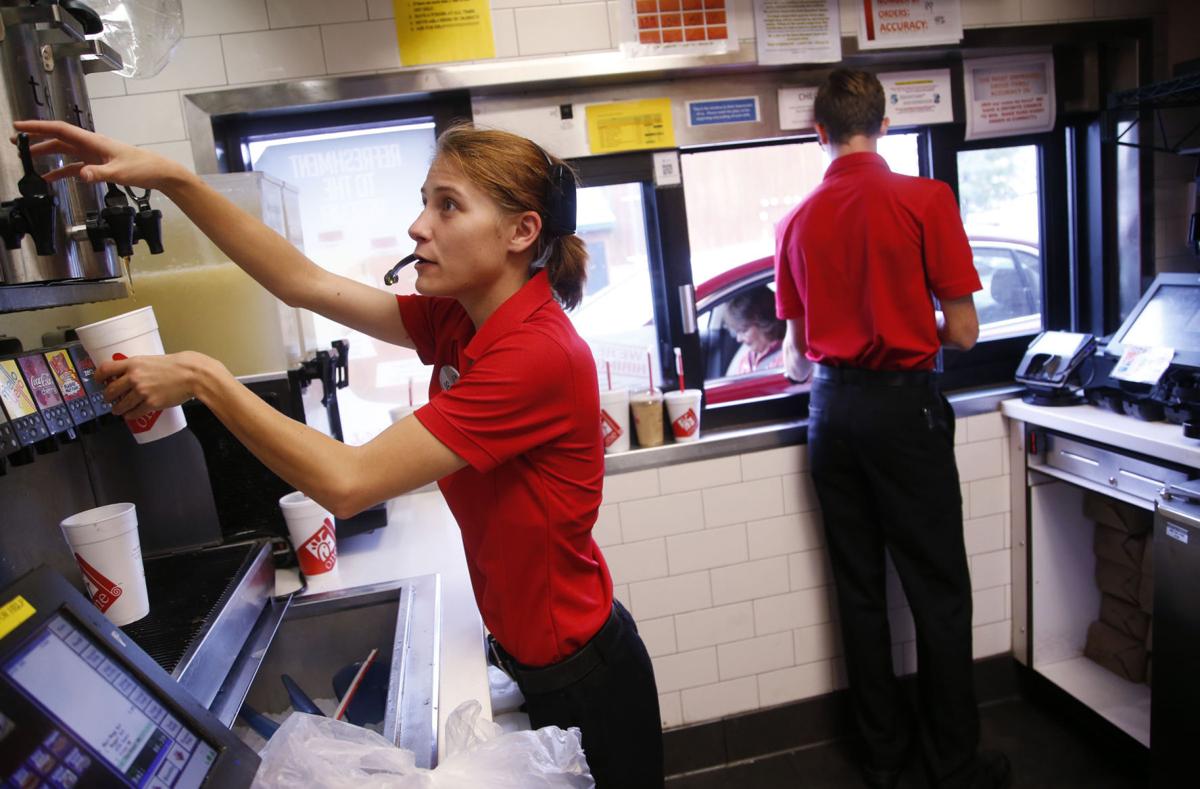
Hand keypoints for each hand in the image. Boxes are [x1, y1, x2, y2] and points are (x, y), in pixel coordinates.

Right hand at [11, 120, 187, 191]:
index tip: (20, 127)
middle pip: (58, 139)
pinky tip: (49, 179)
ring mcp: (93, 155)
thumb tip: (81, 175)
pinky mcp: (98, 165)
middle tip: (16, 143)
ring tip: (27, 159)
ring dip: (46, 154)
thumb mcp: (120, 172)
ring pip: (64, 152)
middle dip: (36, 139)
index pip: (60, 130)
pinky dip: (61, 172)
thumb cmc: (143, 168)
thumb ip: (99, 174)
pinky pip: (74, 167)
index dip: (38, 127)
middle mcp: (90, 145)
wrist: (159, 172)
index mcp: (93, 141)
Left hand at [96, 351, 210, 419]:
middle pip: (110, 390)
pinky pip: (134, 413)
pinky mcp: (150, 404)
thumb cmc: (178, 365)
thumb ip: (141, 366)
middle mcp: (133, 378)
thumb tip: (134, 373)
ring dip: (117, 409)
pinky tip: (130, 415)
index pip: (106, 369)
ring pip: (120, 405)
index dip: (98, 376)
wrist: (192, 375)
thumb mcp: (153, 359)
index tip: (98, 381)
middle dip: (108, 397)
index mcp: (133, 364)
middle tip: (109, 398)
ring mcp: (141, 392)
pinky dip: (130, 416)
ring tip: (118, 410)